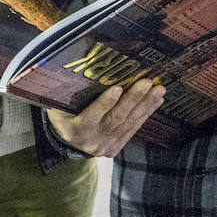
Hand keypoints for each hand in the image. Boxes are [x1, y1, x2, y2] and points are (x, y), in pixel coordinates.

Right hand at [46, 78, 165, 157]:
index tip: (117, 88)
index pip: (91, 117)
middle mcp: (92, 139)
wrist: (67, 143)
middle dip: (133, 100)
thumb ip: (65, 94)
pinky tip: (156, 101)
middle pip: (116, 119)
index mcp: (75, 129)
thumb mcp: (57, 107)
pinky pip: (133, 129)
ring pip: (128, 123)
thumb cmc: (63, 117)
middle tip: (147, 83)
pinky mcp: (116, 147)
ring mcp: (106, 145)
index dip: (104, 103)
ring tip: (158, 89)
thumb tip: (77, 70)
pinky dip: (146, 114)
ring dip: (145, 105)